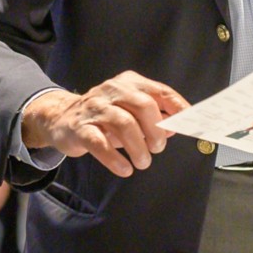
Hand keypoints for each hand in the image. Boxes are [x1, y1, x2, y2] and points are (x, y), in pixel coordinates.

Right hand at [21, 71, 189, 176]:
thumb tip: (174, 127)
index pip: (160, 92)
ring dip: (138, 148)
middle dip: (156, 131)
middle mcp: (112, 91)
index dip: (178, 109)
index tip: (190, 125)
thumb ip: (154, 117)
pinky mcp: (80, 128)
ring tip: (143, 162)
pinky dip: (116, 159)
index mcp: (129, 83)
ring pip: (124, 124)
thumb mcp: (130, 111)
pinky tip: (125, 169)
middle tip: (157, 148)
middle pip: (143, 106)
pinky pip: (100, 143)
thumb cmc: (103, 116)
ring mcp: (95, 108)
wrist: (61, 118)